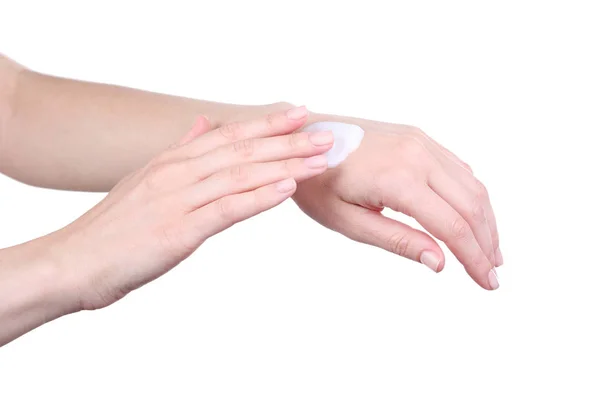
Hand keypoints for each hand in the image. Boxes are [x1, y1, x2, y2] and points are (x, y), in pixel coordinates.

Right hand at [49, 106, 333, 309]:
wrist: (72, 262)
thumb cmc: (112, 228)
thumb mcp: (145, 179)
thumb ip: (178, 152)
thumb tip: (200, 126)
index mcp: (171, 160)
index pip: (228, 134)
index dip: (267, 124)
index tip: (300, 115)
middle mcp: (177, 172)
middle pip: (242, 150)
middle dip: (288, 141)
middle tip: (327, 134)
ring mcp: (178, 200)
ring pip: (241, 175)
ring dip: (285, 165)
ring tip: (320, 159)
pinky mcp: (178, 231)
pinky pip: (226, 210)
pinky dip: (259, 197)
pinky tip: (287, 188)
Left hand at [293, 115, 501, 289]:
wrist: (302, 140)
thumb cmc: (317, 184)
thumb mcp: (348, 221)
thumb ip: (397, 240)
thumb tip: (440, 262)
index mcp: (398, 179)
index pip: (452, 226)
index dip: (475, 259)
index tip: (488, 284)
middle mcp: (417, 155)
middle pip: (471, 204)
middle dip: (487, 242)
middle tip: (493, 273)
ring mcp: (420, 141)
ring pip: (471, 184)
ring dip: (486, 219)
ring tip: (489, 250)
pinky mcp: (418, 136)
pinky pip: (457, 167)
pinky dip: (472, 195)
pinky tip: (472, 216)